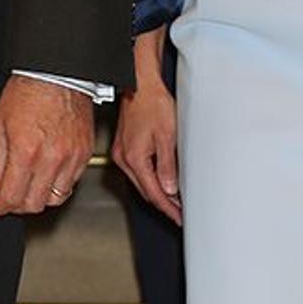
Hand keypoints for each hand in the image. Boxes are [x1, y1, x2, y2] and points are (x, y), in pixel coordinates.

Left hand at [0, 76, 93, 216]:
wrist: (57, 75)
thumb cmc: (28, 93)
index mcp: (26, 152)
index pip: (11, 197)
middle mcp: (51, 159)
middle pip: (33, 204)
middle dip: (15, 206)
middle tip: (7, 197)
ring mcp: (71, 158)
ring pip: (54, 199)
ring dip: (37, 198)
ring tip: (27, 188)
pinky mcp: (84, 154)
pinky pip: (71, 184)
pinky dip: (56, 187)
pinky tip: (45, 176)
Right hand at [112, 80, 181, 224]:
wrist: (140, 85)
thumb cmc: (153, 103)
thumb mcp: (167, 136)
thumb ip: (168, 166)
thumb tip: (170, 189)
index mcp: (135, 158)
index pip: (154, 193)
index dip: (168, 208)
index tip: (179, 218)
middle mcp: (125, 159)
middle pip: (146, 191)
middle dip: (164, 204)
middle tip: (179, 214)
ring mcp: (122, 154)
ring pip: (141, 182)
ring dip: (157, 193)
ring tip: (174, 202)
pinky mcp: (124, 148)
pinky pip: (138, 171)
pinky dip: (150, 180)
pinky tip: (160, 182)